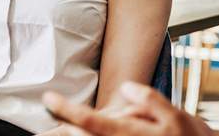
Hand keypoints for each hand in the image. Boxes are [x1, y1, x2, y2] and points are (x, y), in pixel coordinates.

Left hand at [42, 81, 213, 135]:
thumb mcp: (175, 115)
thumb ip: (149, 100)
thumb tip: (126, 88)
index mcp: (135, 133)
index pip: (93, 121)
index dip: (68, 110)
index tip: (49, 99)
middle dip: (62, 131)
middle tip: (42, 123)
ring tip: (62, 130)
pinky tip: (80, 134)